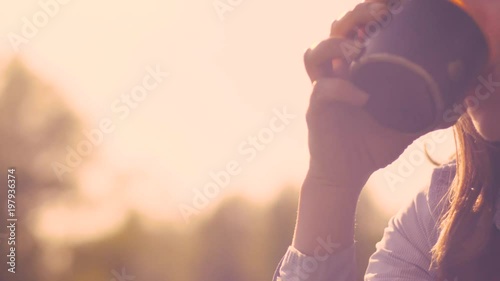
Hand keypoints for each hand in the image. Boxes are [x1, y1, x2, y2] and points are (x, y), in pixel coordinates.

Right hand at [303, 0, 421, 191]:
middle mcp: (335, 75)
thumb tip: (456, 105)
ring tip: (358, 53)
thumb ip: (425, 112)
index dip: (367, 16)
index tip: (391, 8)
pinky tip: (363, 98)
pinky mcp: (315, 110)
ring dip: (337, 47)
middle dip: (354, 18)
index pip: (354, 32)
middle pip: (333, 31)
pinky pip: (322, 89)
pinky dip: (341, 88)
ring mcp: (322, 90)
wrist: (346, 175)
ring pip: (315, 53)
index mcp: (354, 72)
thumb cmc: (370, 147)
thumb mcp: (404, 125)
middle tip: (378, 15)